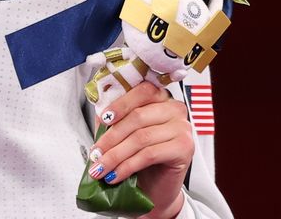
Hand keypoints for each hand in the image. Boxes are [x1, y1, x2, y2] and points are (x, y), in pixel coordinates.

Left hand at [86, 82, 193, 218]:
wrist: (156, 188)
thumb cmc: (141, 158)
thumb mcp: (123, 134)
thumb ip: (113, 119)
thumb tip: (99, 110)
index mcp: (161, 98)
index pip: (142, 91)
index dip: (121, 104)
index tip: (103, 119)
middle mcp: (175, 109)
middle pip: (138, 116)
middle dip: (111, 137)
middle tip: (95, 153)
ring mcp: (182, 128)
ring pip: (141, 137)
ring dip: (115, 155)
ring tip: (100, 167)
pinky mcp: (184, 149)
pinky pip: (149, 154)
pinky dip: (127, 166)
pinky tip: (115, 175)